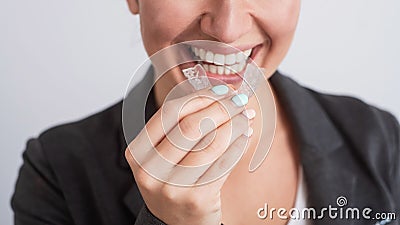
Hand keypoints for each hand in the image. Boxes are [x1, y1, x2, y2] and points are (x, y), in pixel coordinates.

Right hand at [125, 85, 254, 224]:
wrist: (176, 224)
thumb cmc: (173, 182)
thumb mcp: (163, 156)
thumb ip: (180, 127)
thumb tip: (218, 94)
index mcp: (138, 152)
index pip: (170, 112)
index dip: (200, 96)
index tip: (222, 90)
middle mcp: (150, 169)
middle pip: (191, 125)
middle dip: (221, 107)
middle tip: (239, 101)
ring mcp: (172, 186)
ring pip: (211, 143)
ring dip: (235, 124)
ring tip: (246, 116)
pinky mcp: (196, 199)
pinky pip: (224, 163)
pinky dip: (239, 144)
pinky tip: (246, 135)